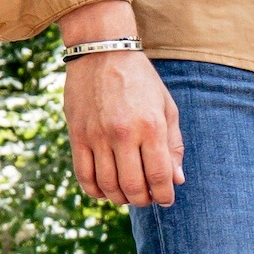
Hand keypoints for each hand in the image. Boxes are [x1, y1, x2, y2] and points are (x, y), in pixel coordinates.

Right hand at [63, 43, 184, 207]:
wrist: (102, 52)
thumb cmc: (140, 80)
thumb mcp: (166, 107)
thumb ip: (173, 145)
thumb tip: (177, 180)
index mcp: (150, 126)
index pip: (159, 175)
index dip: (164, 195)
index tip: (166, 199)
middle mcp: (123, 133)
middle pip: (133, 186)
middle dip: (143, 200)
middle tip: (147, 198)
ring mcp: (97, 136)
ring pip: (107, 185)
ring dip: (120, 198)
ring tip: (128, 194)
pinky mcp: (77, 135)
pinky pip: (84, 175)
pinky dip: (96, 190)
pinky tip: (105, 189)